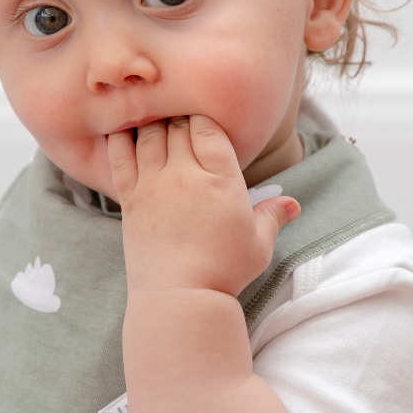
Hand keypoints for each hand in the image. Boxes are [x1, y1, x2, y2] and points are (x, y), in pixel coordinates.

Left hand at [106, 116, 298, 297]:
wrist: (180, 297)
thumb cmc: (224, 271)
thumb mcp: (258, 243)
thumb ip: (272, 216)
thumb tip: (292, 203)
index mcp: (220, 178)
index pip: (208, 127)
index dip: (205, 118)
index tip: (203, 120)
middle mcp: (185, 174)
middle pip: (178, 125)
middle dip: (179, 116)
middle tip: (179, 116)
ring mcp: (154, 184)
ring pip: (150, 135)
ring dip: (153, 122)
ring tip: (155, 117)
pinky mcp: (130, 198)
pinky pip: (120, 157)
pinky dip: (120, 139)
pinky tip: (121, 129)